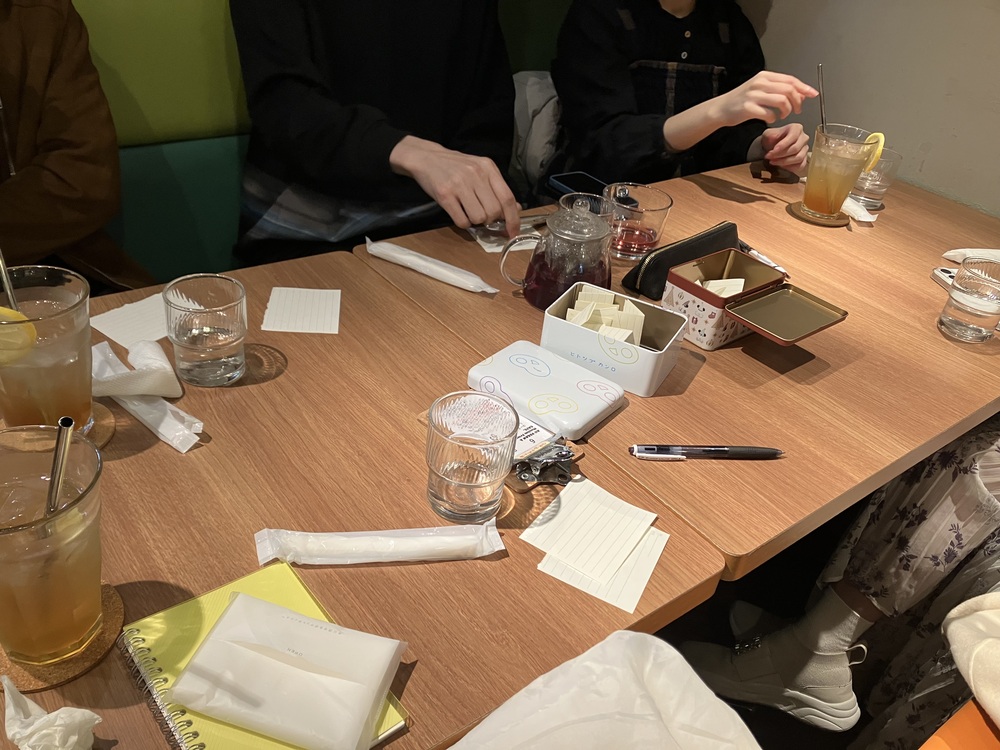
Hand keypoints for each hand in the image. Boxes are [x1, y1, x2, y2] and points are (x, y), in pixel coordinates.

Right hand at [389, 136, 520, 236]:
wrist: (427, 157)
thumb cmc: (456, 167)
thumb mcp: (480, 171)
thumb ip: (497, 189)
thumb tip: (516, 209)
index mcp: (488, 168)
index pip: (507, 198)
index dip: (513, 219)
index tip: (513, 232)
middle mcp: (476, 174)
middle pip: (494, 211)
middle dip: (490, 220)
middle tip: (481, 214)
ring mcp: (460, 184)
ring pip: (479, 218)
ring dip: (475, 222)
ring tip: (468, 211)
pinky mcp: (445, 194)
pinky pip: (462, 221)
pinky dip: (463, 223)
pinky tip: (458, 213)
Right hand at [714, 71, 816, 127]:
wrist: (721, 108)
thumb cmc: (742, 100)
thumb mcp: (760, 88)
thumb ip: (778, 89)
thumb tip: (800, 93)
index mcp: (764, 76)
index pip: (790, 80)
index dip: (804, 88)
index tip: (813, 94)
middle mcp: (760, 83)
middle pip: (788, 90)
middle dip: (797, 102)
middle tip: (797, 110)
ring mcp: (753, 95)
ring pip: (781, 101)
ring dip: (787, 111)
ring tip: (783, 115)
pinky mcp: (748, 108)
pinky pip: (769, 114)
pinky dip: (773, 118)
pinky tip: (771, 119)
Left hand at [760, 123, 809, 174]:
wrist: (771, 147)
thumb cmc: (771, 139)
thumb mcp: (768, 134)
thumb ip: (771, 135)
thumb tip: (774, 139)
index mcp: (796, 128)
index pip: (793, 136)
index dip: (783, 145)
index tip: (773, 150)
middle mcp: (803, 138)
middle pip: (795, 148)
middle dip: (780, 154)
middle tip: (769, 157)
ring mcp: (805, 149)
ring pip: (798, 158)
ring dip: (784, 162)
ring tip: (773, 161)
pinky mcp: (804, 159)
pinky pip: (800, 166)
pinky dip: (789, 167)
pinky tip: (780, 166)